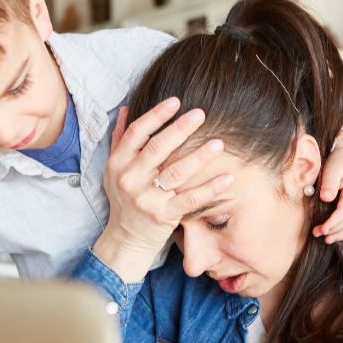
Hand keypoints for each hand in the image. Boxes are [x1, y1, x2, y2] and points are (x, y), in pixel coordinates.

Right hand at [93, 98, 233, 282]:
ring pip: (176, 173)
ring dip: (199, 157)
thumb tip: (128, 109)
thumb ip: (121, 140)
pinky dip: (210, 189)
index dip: (156, 115)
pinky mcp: (164, 216)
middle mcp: (131, 179)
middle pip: (157, 148)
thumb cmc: (124, 201)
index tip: (176, 101)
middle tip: (201, 114)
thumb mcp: (114, 171)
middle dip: (180, 129)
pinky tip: (228, 178)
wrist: (124, 241)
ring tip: (219, 143)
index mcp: (119, 164)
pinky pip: (191, 200)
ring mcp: (147, 198)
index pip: (137, 133)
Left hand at [313, 130, 342, 243]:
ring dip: (342, 234)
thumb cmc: (338, 159)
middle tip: (317, 234)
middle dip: (335, 231)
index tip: (322, 230)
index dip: (334, 223)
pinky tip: (340, 235)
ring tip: (327, 239)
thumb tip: (326, 198)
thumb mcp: (332, 167)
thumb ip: (330, 182)